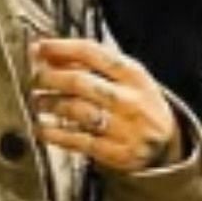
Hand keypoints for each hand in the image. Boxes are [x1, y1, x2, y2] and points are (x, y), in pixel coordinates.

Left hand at [29, 38, 179, 171]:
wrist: (166, 145)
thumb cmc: (138, 105)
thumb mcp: (126, 79)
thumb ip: (91, 65)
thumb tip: (46, 52)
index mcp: (134, 75)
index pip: (92, 53)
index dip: (61, 47)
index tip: (40, 47)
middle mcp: (131, 100)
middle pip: (80, 82)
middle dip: (50, 78)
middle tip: (35, 78)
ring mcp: (125, 128)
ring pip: (77, 110)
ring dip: (50, 103)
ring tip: (39, 101)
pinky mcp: (117, 153)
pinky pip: (78, 141)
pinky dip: (54, 133)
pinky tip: (42, 127)